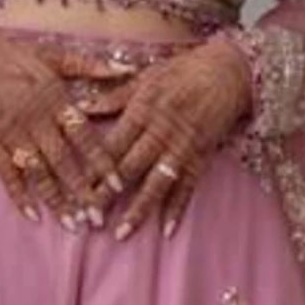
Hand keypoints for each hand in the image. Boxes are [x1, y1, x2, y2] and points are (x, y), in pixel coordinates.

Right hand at [0, 18, 117, 222]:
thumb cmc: (10, 53)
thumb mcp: (52, 53)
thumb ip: (89, 65)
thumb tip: (128, 67)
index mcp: (54, 98)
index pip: (84, 136)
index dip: (101, 162)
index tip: (118, 185)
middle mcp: (35, 120)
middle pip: (63, 162)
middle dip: (82, 192)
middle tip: (98, 218)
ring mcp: (12, 134)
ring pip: (37, 173)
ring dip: (56, 201)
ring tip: (73, 225)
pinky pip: (7, 173)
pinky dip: (18, 195)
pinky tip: (33, 216)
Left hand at [58, 33, 250, 237]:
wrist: (228, 70)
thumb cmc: (182, 70)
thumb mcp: (145, 77)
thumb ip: (114, 97)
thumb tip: (81, 107)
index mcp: (142, 111)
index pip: (111, 146)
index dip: (93, 170)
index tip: (75, 190)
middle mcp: (160, 132)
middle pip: (129, 170)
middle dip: (107, 197)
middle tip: (88, 220)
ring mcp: (182, 147)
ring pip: (156, 184)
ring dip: (138, 211)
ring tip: (121, 233)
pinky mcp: (201, 156)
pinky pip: (188, 187)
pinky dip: (178, 209)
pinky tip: (166, 230)